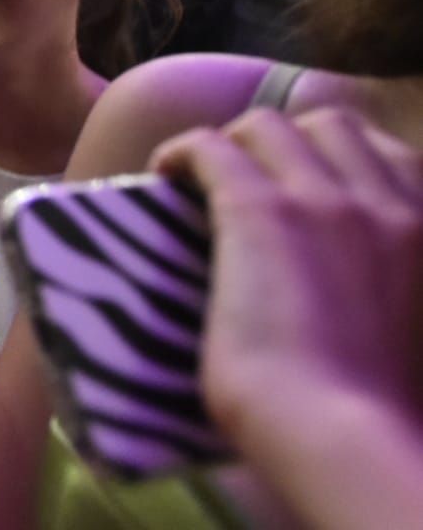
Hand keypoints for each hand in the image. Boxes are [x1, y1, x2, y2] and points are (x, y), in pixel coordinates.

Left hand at [152, 107, 422, 446]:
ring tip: (202, 182)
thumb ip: (389, 290)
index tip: (307, 188)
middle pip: (332, 126)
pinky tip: (165, 176)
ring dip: (230, 145)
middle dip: (285, 142)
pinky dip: (183, 154)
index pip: (394, 156)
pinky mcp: (259, 212)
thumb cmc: (376, 416)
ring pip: (267, 126)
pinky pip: (210, 146)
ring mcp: (325, 202)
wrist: (342, 438)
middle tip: (247, 181)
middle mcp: (388, 205)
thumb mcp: (411, 330)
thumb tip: (348, 292)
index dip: (338, 163)